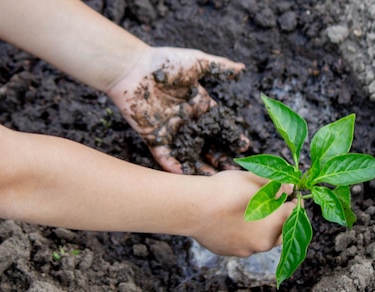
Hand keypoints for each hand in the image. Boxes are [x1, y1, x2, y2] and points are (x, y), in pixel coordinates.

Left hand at [107, 46, 248, 173]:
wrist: (131, 68)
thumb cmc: (164, 62)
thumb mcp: (197, 62)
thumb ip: (219, 67)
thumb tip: (241, 68)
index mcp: (198, 104)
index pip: (219, 124)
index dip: (231, 136)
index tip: (243, 146)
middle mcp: (186, 120)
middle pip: (207, 143)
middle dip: (220, 157)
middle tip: (232, 169)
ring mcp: (170, 130)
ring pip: (189, 153)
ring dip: (200, 166)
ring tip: (213, 179)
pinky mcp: (153, 137)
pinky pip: (166, 156)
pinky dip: (175, 167)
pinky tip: (187, 178)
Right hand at [190, 171, 296, 256]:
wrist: (195, 207)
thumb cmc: (227, 189)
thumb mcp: (255, 178)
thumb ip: (276, 184)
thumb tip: (288, 188)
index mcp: (277, 220)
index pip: (294, 210)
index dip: (292, 200)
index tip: (288, 195)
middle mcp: (266, 240)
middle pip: (281, 230)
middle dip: (279, 218)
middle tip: (270, 204)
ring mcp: (248, 249)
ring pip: (261, 239)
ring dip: (260, 228)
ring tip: (248, 212)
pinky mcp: (232, 252)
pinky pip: (243, 244)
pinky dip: (242, 235)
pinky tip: (232, 221)